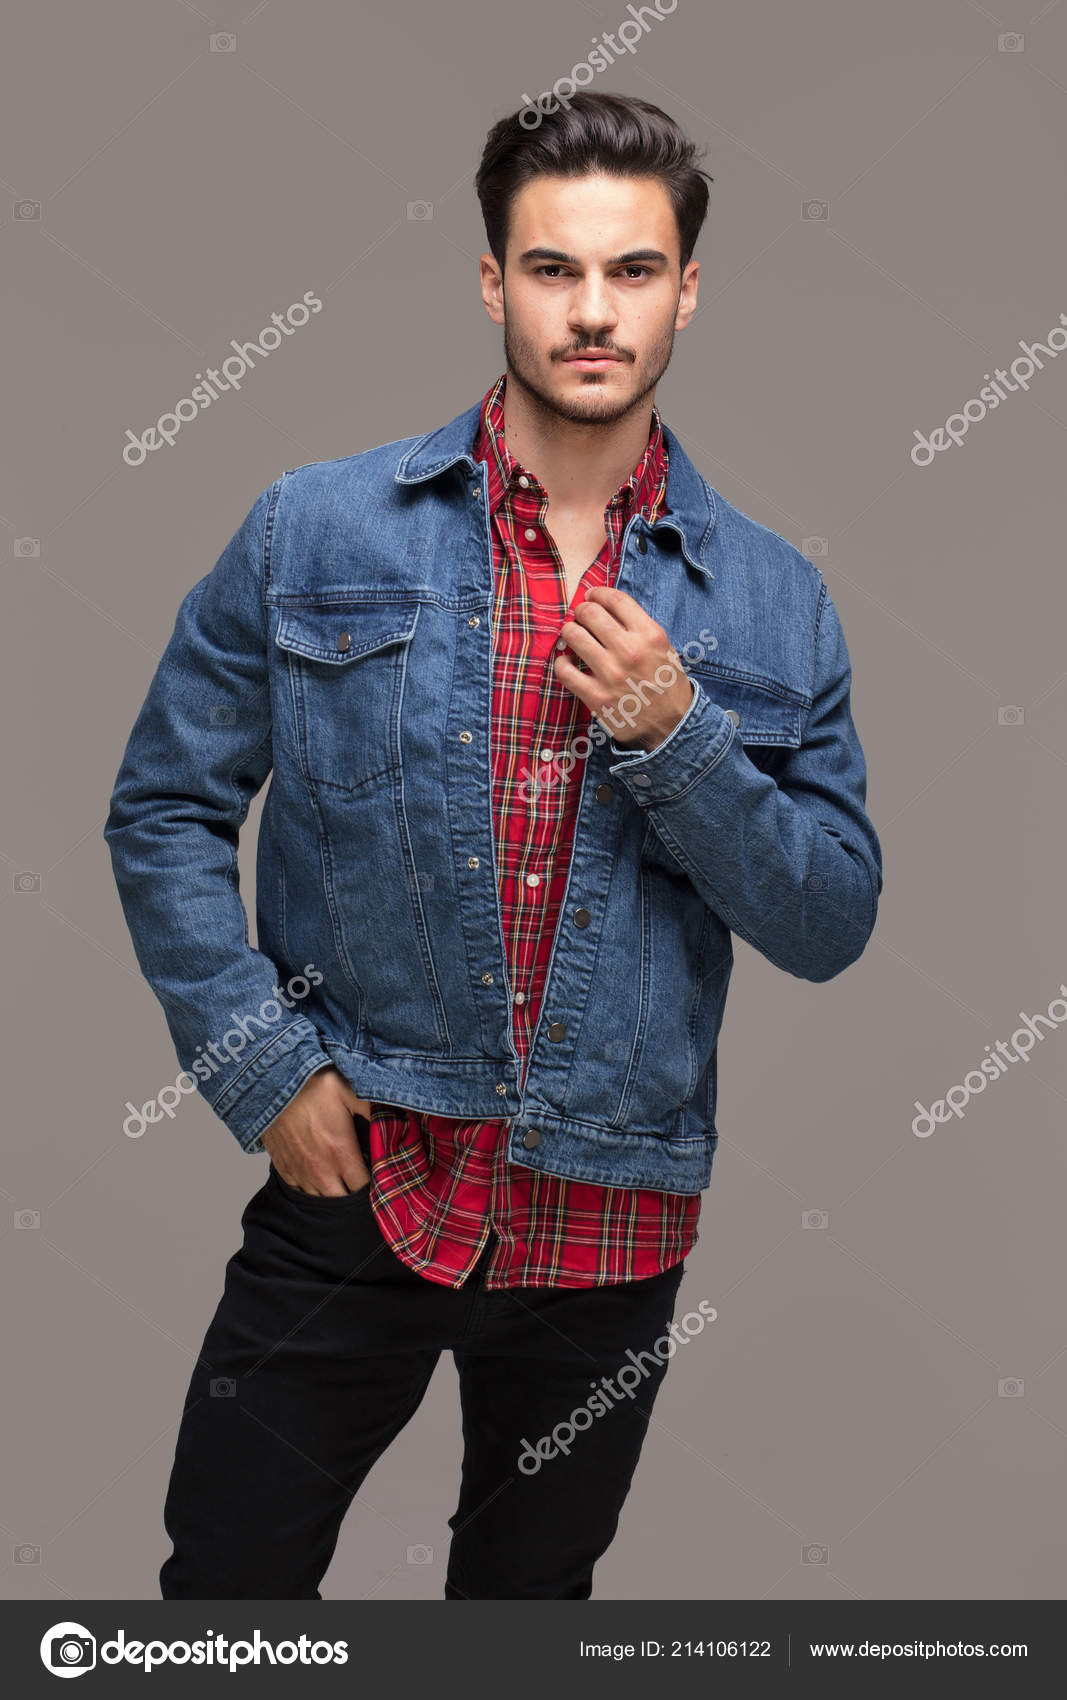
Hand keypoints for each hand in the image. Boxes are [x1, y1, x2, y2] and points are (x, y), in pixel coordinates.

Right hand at [260, 1065, 372, 1195]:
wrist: (271, 1083)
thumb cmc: (311, 1085)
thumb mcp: (350, 1091)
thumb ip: (373, 1110)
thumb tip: (396, 1118)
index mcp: (341, 1152)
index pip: (364, 1187)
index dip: (373, 1184)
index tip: (377, 1175)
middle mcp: (321, 1169)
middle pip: (342, 1200)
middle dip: (354, 1194)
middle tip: (359, 1179)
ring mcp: (300, 1171)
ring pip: (320, 1198)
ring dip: (332, 1192)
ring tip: (340, 1178)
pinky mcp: (283, 1168)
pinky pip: (300, 1190)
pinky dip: (310, 1187)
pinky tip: (317, 1174)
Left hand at [554, 585, 694, 751]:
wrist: (671, 726)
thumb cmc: (667, 685)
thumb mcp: (664, 649)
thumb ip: (639, 628)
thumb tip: (606, 608)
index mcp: (650, 635)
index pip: (615, 599)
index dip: (598, 593)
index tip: (591, 596)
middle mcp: (630, 651)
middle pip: (590, 613)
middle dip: (581, 611)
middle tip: (580, 617)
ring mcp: (611, 674)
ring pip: (573, 636)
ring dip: (569, 632)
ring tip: (573, 637)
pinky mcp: (596, 696)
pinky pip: (564, 670)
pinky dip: (561, 662)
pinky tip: (568, 663)